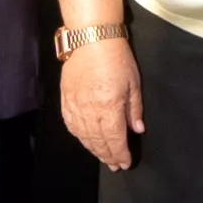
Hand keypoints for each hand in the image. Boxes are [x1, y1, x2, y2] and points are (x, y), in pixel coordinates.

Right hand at [58, 31, 145, 170]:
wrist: (91, 38)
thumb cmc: (117, 58)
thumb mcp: (133, 83)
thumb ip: (134, 109)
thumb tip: (137, 130)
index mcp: (109, 107)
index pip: (114, 140)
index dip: (120, 154)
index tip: (125, 163)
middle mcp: (90, 110)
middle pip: (98, 141)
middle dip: (107, 156)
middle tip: (114, 165)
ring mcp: (75, 105)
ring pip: (83, 136)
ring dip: (93, 149)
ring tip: (102, 157)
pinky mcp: (66, 99)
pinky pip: (71, 124)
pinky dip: (78, 136)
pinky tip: (85, 140)